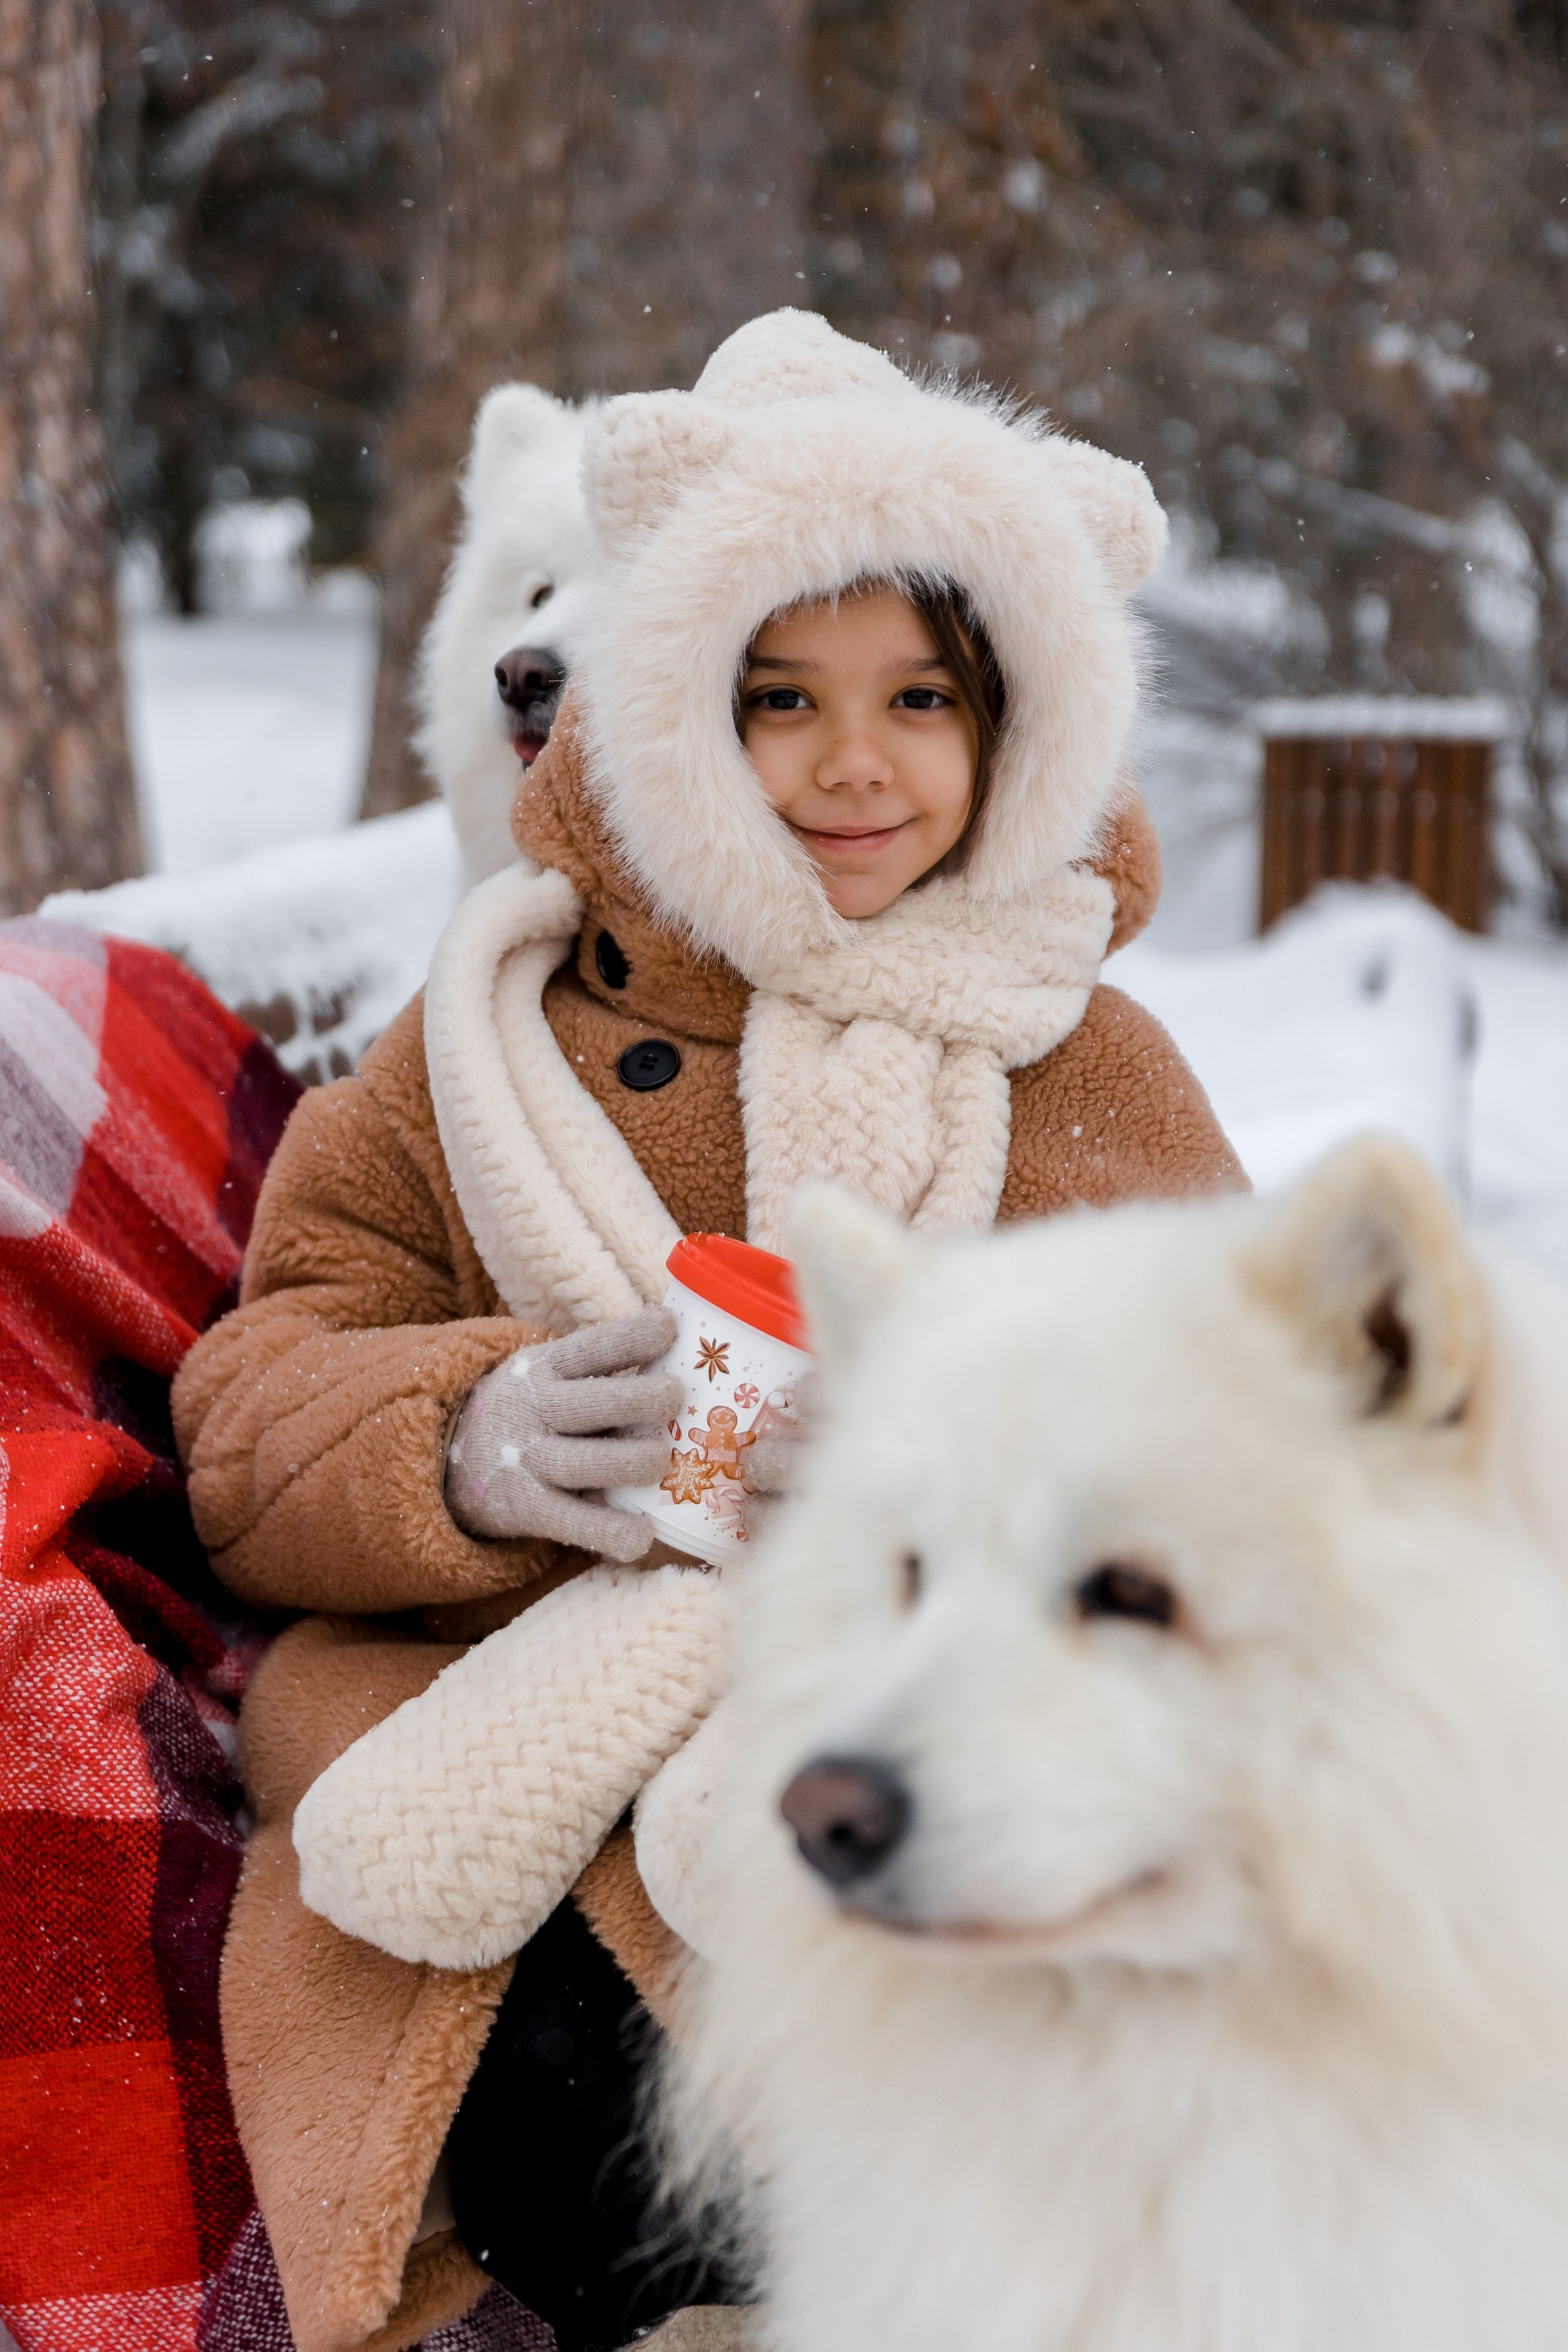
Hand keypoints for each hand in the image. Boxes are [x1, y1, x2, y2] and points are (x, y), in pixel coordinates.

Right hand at [445, 1307, 680, 1560]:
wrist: (449, 1456)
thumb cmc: (533, 1410)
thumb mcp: (550, 1373)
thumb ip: (603, 1368)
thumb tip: (685, 1349)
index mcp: (545, 1367)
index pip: (593, 1347)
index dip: (634, 1337)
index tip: (670, 1328)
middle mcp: (534, 1410)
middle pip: (595, 1403)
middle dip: (645, 1399)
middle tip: (675, 1399)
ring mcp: (529, 1461)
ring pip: (588, 1463)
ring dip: (635, 1461)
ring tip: (662, 1460)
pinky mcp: (527, 1509)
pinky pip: (574, 1523)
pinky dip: (611, 1531)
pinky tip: (643, 1534)